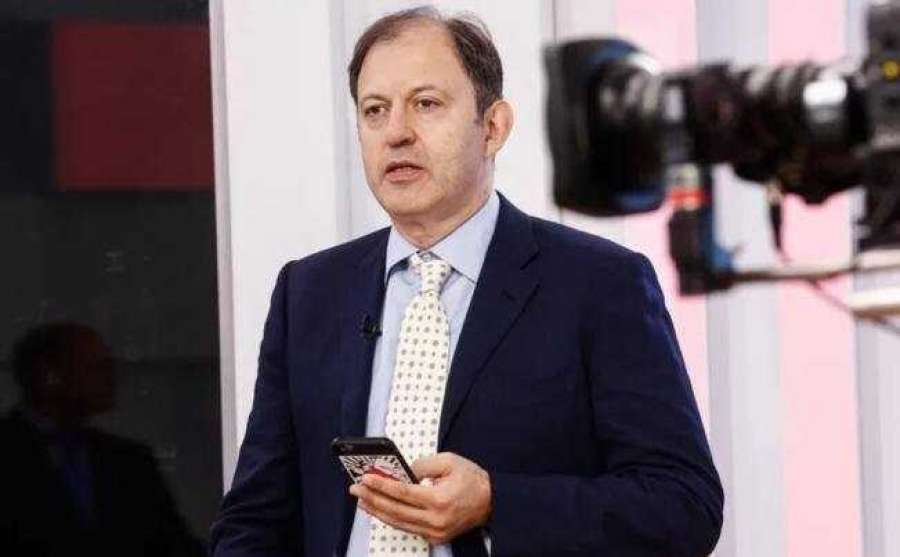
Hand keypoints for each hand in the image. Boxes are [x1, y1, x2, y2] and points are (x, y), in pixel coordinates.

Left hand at [349, 452, 491, 544]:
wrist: (492, 502)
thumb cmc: (472, 480)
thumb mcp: (449, 461)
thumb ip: (423, 465)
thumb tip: (401, 472)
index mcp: (439, 499)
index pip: (402, 493)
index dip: (381, 485)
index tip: (365, 478)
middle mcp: (435, 519)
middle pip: (395, 510)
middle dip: (372, 498)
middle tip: (356, 488)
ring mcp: (435, 531)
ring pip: (398, 522)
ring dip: (377, 511)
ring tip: (362, 500)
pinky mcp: (435, 537)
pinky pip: (407, 528)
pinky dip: (392, 518)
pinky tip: (380, 510)